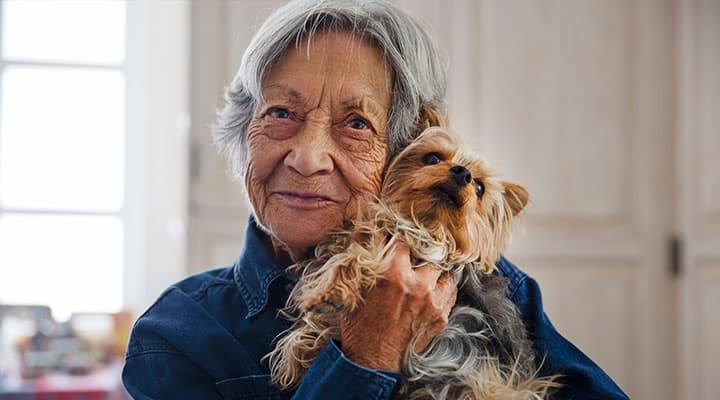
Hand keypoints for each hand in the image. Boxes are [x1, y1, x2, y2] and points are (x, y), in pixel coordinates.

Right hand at [339, 241, 457, 370]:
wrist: (371, 361)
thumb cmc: (359, 326)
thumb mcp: (356, 290)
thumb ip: (368, 267)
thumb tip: (372, 246)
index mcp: (393, 275)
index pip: (403, 242)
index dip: (398, 241)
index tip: (397, 244)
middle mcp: (418, 285)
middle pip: (429, 255)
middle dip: (420, 257)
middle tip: (413, 260)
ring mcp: (433, 302)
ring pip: (444, 273)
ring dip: (434, 273)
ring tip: (425, 276)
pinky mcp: (441, 317)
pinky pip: (450, 293)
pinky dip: (442, 290)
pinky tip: (432, 291)